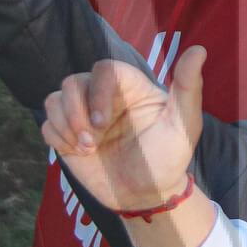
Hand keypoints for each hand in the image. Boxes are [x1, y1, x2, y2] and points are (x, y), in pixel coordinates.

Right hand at [42, 50, 206, 217]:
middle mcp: (104, 97)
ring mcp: (84, 116)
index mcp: (130, 87)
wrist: (147, 196)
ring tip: (86, 149)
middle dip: (76, 112)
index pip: (103, 69)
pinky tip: (77, 153)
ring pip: (55, 99)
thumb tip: (199, 50)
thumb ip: (188, 88)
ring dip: (65, 125)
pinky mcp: (69, 136)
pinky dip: (56, 137)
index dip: (97, 91)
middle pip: (72, 82)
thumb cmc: (169, 158)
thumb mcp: (184, 125)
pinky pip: (48, 124)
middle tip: (93, 141)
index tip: (102, 122)